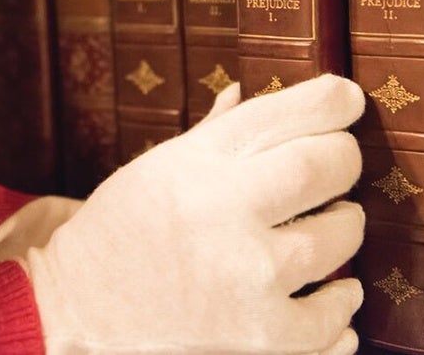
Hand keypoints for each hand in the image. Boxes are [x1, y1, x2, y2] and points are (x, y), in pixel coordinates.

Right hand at [26, 74, 365, 353]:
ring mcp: (250, 278)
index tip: (348, 101)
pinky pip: (336, 319)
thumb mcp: (157, 167)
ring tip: (323, 233)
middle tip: (335, 171)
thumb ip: (212, 133)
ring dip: (343, 231)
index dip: (336, 100)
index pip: (295, 112)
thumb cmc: (121, 230)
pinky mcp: (261, 337)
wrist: (75, 311)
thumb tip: (247, 93)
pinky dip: (338, 307)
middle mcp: (228, 212)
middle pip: (331, 166)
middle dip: (343, 161)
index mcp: (200, 162)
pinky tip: (324, 295)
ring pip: (344, 237)